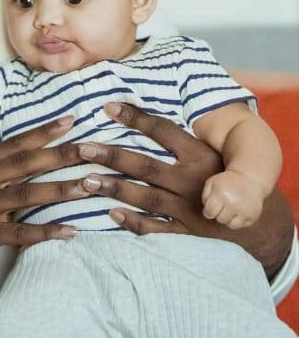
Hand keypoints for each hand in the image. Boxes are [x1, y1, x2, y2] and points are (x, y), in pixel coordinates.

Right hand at [0, 116, 85, 310]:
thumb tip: (12, 170)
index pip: (12, 145)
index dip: (42, 132)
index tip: (69, 120)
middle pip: (26, 164)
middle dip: (62, 154)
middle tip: (94, 148)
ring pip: (27, 194)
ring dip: (61, 190)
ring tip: (91, 186)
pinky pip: (20, 232)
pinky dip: (46, 232)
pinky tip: (69, 232)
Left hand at [77, 102, 227, 237]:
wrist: (255, 222)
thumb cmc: (223, 177)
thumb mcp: (211, 152)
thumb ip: (182, 137)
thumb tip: (147, 106)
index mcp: (200, 155)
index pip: (164, 131)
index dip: (135, 118)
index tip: (108, 107)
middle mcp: (193, 180)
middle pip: (146, 166)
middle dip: (113, 157)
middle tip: (82, 148)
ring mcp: (190, 208)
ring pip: (146, 197)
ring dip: (115, 188)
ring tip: (86, 181)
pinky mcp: (187, 231)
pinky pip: (156, 228)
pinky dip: (134, 222)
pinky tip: (110, 214)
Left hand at [202, 170, 265, 229]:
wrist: (250, 179)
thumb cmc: (227, 182)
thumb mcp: (212, 183)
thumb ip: (205, 197)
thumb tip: (207, 211)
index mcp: (222, 194)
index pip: (209, 213)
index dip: (208, 211)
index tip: (212, 207)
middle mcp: (234, 203)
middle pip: (220, 219)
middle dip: (219, 214)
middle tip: (223, 205)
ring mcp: (245, 210)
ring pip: (231, 225)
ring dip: (228, 219)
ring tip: (231, 209)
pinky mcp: (253, 215)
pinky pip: (241, 225)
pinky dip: (238, 220)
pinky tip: (239, 211)